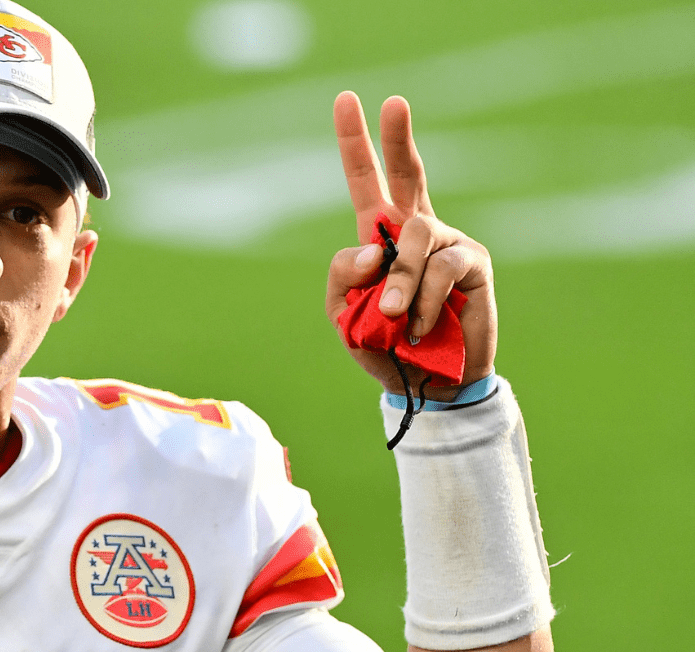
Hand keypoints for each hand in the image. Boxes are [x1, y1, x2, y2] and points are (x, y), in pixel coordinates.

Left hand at [324, 92, 496, 396]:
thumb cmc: (385, 346)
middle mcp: (417, 230)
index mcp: (381, 236)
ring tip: (393, 316)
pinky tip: (418, 326)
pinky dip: (422, 299)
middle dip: (397, 138)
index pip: (366, 182)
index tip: (347, 99)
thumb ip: (345, 275)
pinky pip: (439, 268)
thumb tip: (374, 244)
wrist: (425, 385)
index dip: (355, 142)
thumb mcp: (345, 313)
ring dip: (399, 279)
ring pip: (415, 236)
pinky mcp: (473, 264)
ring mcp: (447, 243)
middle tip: (394, 102)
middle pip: (406, 174)